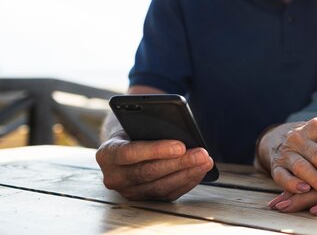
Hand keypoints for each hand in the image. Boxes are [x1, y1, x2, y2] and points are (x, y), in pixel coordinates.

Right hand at [95, 131, 214, 200]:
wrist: (126, 143)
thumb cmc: (135, 128)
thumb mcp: (137, 122)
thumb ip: (152, 125)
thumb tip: (182, 131)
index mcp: (107, 153)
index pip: (130, 153)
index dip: (156, 150)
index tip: (180, 145)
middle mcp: (114, 177)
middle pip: (148, 172)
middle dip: (179, 163)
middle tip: (202, 153)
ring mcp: (128, 191)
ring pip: (160, 186)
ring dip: (187, 173)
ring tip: (205, 161)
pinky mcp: (144, 199)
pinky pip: (167, 194)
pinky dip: (186, 182)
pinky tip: (200, 171)